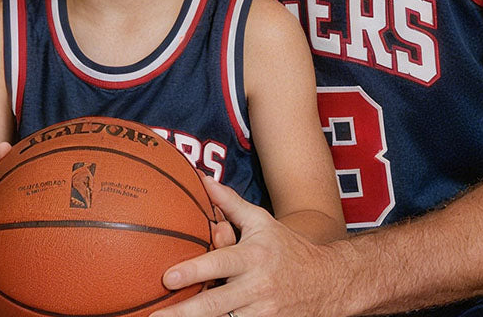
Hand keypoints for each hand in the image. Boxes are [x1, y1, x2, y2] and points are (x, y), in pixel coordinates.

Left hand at [157, 178, 339, 316]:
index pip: (219, 264)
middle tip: (156, 315)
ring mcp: (262, 313)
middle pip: (216, 304)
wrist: (326, 282)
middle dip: (184, 312)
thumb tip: (202, 179)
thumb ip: (230, 203)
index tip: (167, 277)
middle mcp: (257, 287)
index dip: (193, 272)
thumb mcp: (260, 220)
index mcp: (253, 257)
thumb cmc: (286, 247)